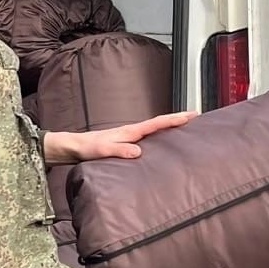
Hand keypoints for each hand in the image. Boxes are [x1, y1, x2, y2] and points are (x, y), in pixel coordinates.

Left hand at [43, 112, 196, 164]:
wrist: (72, 147)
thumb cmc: (85, 148)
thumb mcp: (102, 151)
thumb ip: (119, 150)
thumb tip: (139, 152)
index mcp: (130, 132)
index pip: (157, 123)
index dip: (175, 119)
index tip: (192, 115)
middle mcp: (131, 132)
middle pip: (160, 123)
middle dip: (178, 119)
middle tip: (196, 117)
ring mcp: (128, 137)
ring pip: (155, 130)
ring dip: (170, 127)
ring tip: (185, 129)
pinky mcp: (125, 144)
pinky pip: (148, 139)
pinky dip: (159, 137)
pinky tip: (162, 144)